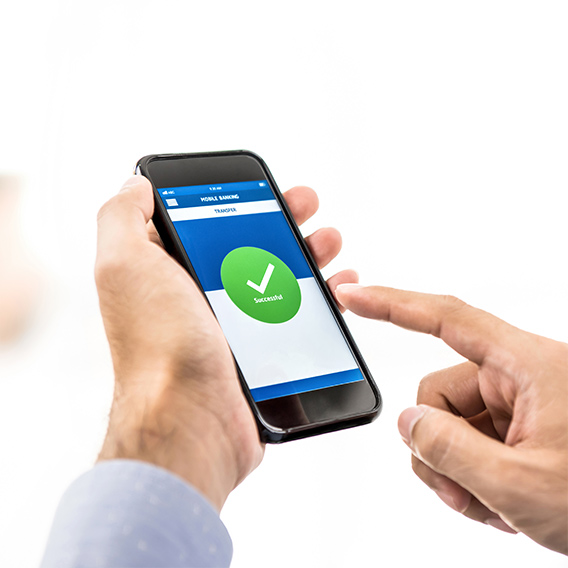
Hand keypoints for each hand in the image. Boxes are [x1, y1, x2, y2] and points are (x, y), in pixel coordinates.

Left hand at [95, 176, 356, 510]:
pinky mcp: (261, 356)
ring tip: (330, 243)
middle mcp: (200, 299)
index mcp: (169, 273)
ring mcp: (233, 329)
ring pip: (279, 281)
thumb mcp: (124, 264)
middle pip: (251, 248)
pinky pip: (295, 320)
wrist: (192, 421)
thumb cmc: (158, 345)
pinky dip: (320, 301)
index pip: (210, 224)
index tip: (270, 188)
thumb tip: (138, 185)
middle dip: (285, 222)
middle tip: (310, 207)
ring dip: (309, 256)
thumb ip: (122, 216)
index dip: (242, 201)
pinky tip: (337, 290)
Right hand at [335, 285, 567, 554]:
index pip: (446, 318)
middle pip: (440, 393)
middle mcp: (521, 376)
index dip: (392, 304)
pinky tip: (501, 504)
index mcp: (529, 365)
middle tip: (461, 492)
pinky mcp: (521, 428)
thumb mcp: (520, 486)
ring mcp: (521, 404)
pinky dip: (474, 476)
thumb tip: (408, 420)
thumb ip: (449, 451)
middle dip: (438, 446)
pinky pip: (471, 441)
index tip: (353, 296)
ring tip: (492, 507)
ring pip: (452, 423)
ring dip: (458, 470)